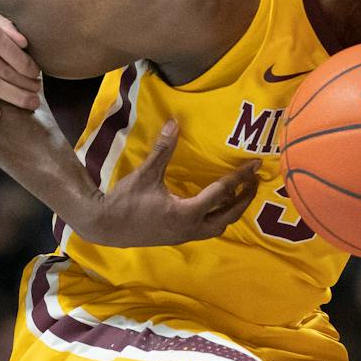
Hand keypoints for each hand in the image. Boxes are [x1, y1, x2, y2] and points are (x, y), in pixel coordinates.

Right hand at [84, 120, 259, 246]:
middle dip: (245, 198)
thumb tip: (174, 122)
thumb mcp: (145, 174)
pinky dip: (219, 216)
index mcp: (187, 212)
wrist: (104, 226)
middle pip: (230, 215)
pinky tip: (218, 204)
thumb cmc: (125, 200)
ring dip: (233, 210)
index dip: (240, 178)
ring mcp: (186, 236)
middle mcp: (192, 228)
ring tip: (241, 192)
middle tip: (255, 180)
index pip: (222, 193)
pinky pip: (208, 228)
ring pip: (220, 225)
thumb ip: (163, 149)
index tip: (256, 166)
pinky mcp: (179, 237)